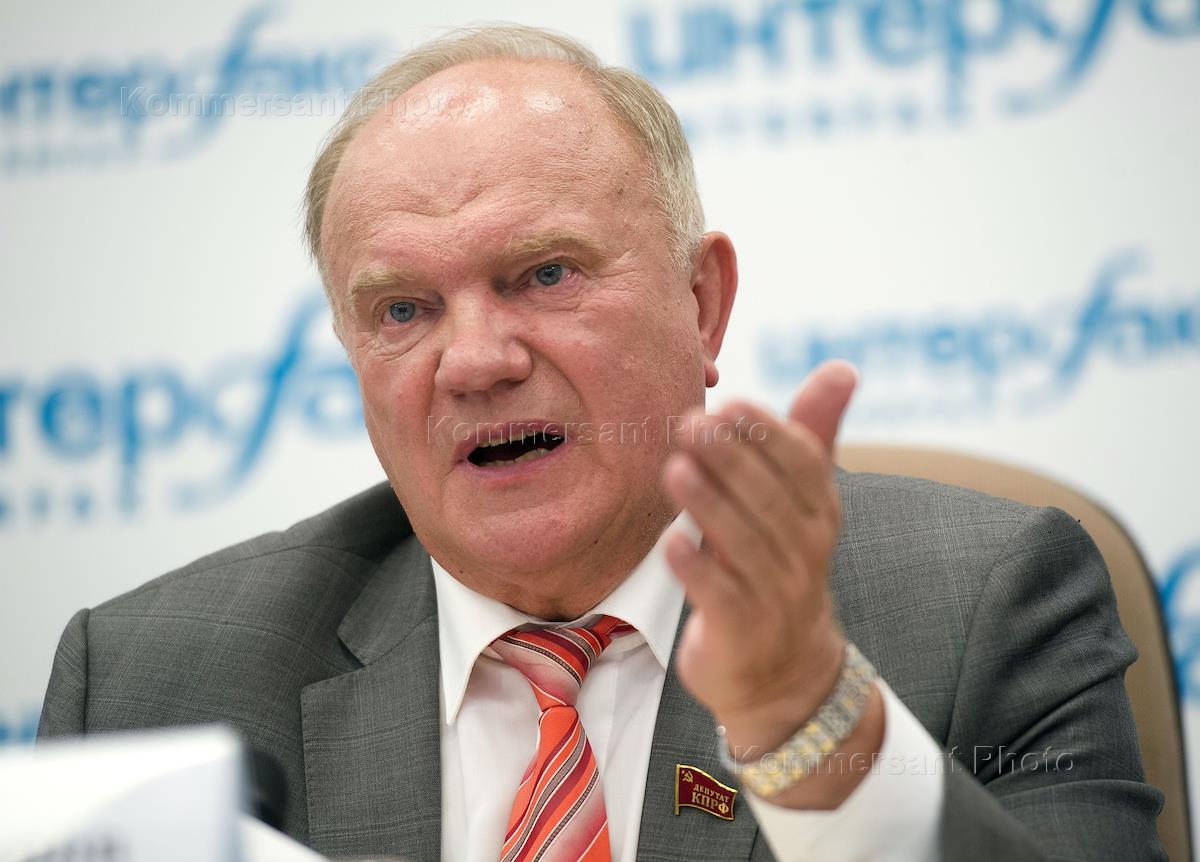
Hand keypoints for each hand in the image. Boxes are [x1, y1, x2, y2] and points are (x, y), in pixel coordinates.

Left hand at [663, 361, 873, 789]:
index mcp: (818, 512)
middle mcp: (804, 550)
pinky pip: (720, 595)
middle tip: (690, 424)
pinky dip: (696, 569)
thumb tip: (843, 367)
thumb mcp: (802, 504)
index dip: (768, 432)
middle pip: (770, 498)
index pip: (802, 464)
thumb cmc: (781, 564)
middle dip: (731, 459)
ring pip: (743, 543)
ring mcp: (775, 593)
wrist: (784, 672)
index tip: (730, 402)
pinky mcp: (741, 630)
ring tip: (674, 469)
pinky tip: (671, 544)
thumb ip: (812, 435)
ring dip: (708, 504)